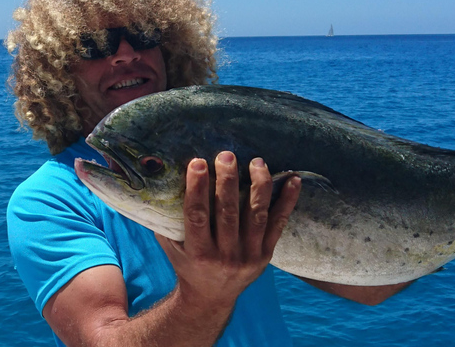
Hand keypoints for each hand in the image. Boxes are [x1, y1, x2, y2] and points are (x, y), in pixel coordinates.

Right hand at [155, 152, 300, 310]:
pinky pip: (279, 224)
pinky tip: (293, 180)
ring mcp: (249, 256)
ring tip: (257, 162)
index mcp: (198, 253)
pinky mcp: (266, 254)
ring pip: (256, 214)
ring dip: (258, 185)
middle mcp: (225, 256)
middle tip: (226, 155)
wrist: (211, 298)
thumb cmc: (187, 263)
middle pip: (228, 212)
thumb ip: (168, 218)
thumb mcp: (171, 245)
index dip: (197, 188)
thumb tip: (161, 179)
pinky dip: (287, 201)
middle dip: (228, 181)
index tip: (198, 163)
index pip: (197, 215)